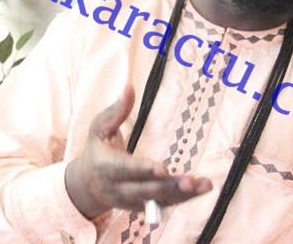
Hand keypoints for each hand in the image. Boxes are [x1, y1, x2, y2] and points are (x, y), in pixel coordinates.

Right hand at [64, 84, 212, 218]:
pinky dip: (184, 198)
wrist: (87, 185)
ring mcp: (131, 202)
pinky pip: (164, 205)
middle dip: (168, 187)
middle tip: (190, 181)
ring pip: (158, 201)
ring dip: (183, 195)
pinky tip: (202, 187)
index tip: (163, 169)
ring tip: (205, 184)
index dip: (143, 170)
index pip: (125, 170)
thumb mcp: (99, 128)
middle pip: (145, 191)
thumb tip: (129, 86)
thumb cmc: (96, 149)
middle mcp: (118, 189)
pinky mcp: (143, 207)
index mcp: (105, 167)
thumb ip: (116, 111)